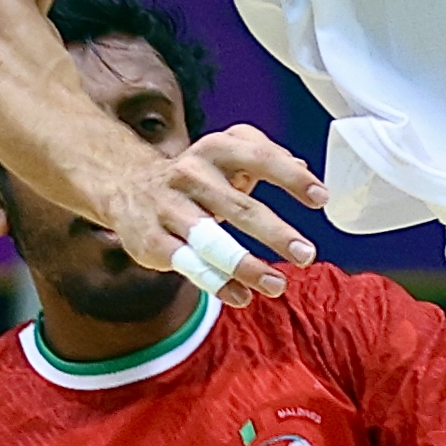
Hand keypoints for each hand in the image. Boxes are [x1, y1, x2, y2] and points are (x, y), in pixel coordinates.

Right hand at [73, 118, 329, 297]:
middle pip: (238, 207)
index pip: (258, 157)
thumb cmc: (194, 175)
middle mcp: (191, 175)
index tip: (321, 198)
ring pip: (211, 241)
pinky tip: (242, 296)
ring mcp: (169, 208)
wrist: (125, 186)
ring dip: (247, 265)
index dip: (290, 178)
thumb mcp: (225, 154)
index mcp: (215, 150)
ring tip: (277, 284)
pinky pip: (189, 265)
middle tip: (307, 254)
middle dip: (276, 233)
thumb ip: (265, 157)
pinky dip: (217, 283)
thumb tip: (306, 171)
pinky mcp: (152, 240)